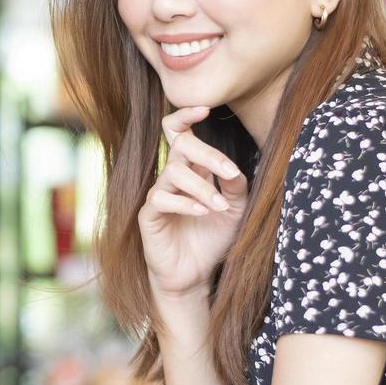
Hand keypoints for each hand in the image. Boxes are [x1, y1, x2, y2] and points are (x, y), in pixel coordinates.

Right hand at [138, 107, 249, 300]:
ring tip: (219, 206)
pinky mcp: (148, 216)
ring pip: (174, 172)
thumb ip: (236, 187)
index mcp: (192, 170)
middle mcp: (173, 178)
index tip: (205, 109)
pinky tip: (203, 212)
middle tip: (229, 171)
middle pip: (180, 146)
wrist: (195, 275)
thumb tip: (234, 168)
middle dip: (207, 153)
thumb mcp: (234, 211)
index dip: (186, 117)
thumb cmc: (212, 239)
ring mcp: (158, 195)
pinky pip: (161, 198)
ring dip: (202, 186)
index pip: (179, 133)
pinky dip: (185, 202)